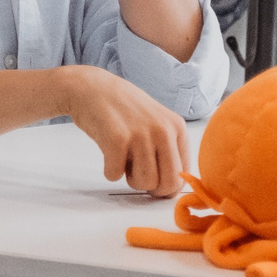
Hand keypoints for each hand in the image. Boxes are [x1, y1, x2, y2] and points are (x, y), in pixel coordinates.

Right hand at [57, 66, 188, 196]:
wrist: (92, 88)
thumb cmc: (124, 109)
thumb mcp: (157, 122)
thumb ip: (168, 149)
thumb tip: (171, 188)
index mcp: (177, 127)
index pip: (184, 173)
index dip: (168, 187)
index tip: (155, 183)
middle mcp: (163, 130)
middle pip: (167, 183)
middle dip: (151, 188)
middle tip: (137, 175)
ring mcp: (141, 134)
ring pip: (143, 182)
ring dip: (129, 179)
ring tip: (123, 160)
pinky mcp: (117, 139)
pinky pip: (115, 175)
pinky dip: (109, 171)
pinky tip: (108, 154)